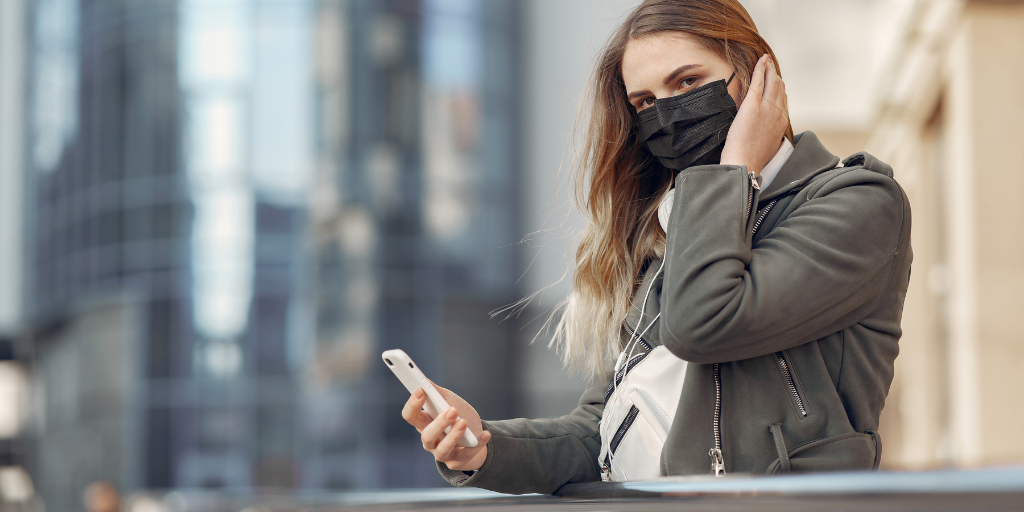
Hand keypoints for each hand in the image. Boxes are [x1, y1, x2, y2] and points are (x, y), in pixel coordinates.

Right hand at [402, 383, 491, 470]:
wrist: (475, 437)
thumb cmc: (458, 417)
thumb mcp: (448, 401)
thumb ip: (437, 392)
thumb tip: (425, 379)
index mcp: (424, 423)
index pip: (410, 416)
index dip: (413, 404)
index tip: (421, 390)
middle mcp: (430, 441)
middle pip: (427, 435)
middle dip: (439, 423)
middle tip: (452, 410)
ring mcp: (443, 453)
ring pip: (443, 449)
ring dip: (454, 435)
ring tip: (464, 422)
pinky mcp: (458, 462)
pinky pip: (467, 455)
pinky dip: (477, 444)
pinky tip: (485, 434)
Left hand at [720, 54, 789, 176]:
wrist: (745, 164)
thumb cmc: (752, 159)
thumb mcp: (768, 146)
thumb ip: (770, 134)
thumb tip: (766, 132)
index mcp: (782, 123)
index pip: (784, 101)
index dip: (780, 90)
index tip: (776, 83)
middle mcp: (778, 113)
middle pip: (780, 88)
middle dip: (775, 76)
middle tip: (770, 67)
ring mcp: (767, 108)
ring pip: (772, 82)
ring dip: (769, 70)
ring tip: (765, 62)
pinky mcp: (753, 105)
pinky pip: (759, 81)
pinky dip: (760, 68)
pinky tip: (761, 61)